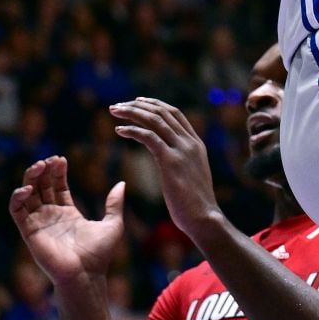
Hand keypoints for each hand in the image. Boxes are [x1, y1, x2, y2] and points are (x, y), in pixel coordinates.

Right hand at [8, 156, 126, 286]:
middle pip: (41, 186)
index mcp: (67, 213)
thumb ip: (114, 204)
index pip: (57, 186)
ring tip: (39, 166)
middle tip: (49, 160)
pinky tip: (27, 188)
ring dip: (29, 178)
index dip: (57, 171)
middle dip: (43, 171)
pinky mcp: (29, 231)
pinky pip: (16, 211)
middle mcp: (51, 216)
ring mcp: (39, 223)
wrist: (85, 274)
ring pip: (27, 194)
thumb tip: (122, 183)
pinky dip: (18, 197)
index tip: (61, 159)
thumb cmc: (99, 255)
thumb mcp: (113, 224)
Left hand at [110, 98, 223, 246]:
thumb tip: (167, 158)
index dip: (155, 104)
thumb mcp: (191, 175)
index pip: (175, 113)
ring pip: (155, 120)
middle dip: (138, 105)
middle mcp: (190, 143)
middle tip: (118, 106)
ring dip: (132, 112)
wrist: (204, 218)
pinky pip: (148, 137)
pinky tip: (119, 130)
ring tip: (114, 111)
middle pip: (162, 112)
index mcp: (196, 144)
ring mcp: (182, 150)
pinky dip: (132, 130)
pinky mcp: (171, 161)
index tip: (138, 101)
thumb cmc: (195, 204)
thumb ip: (181, 161)